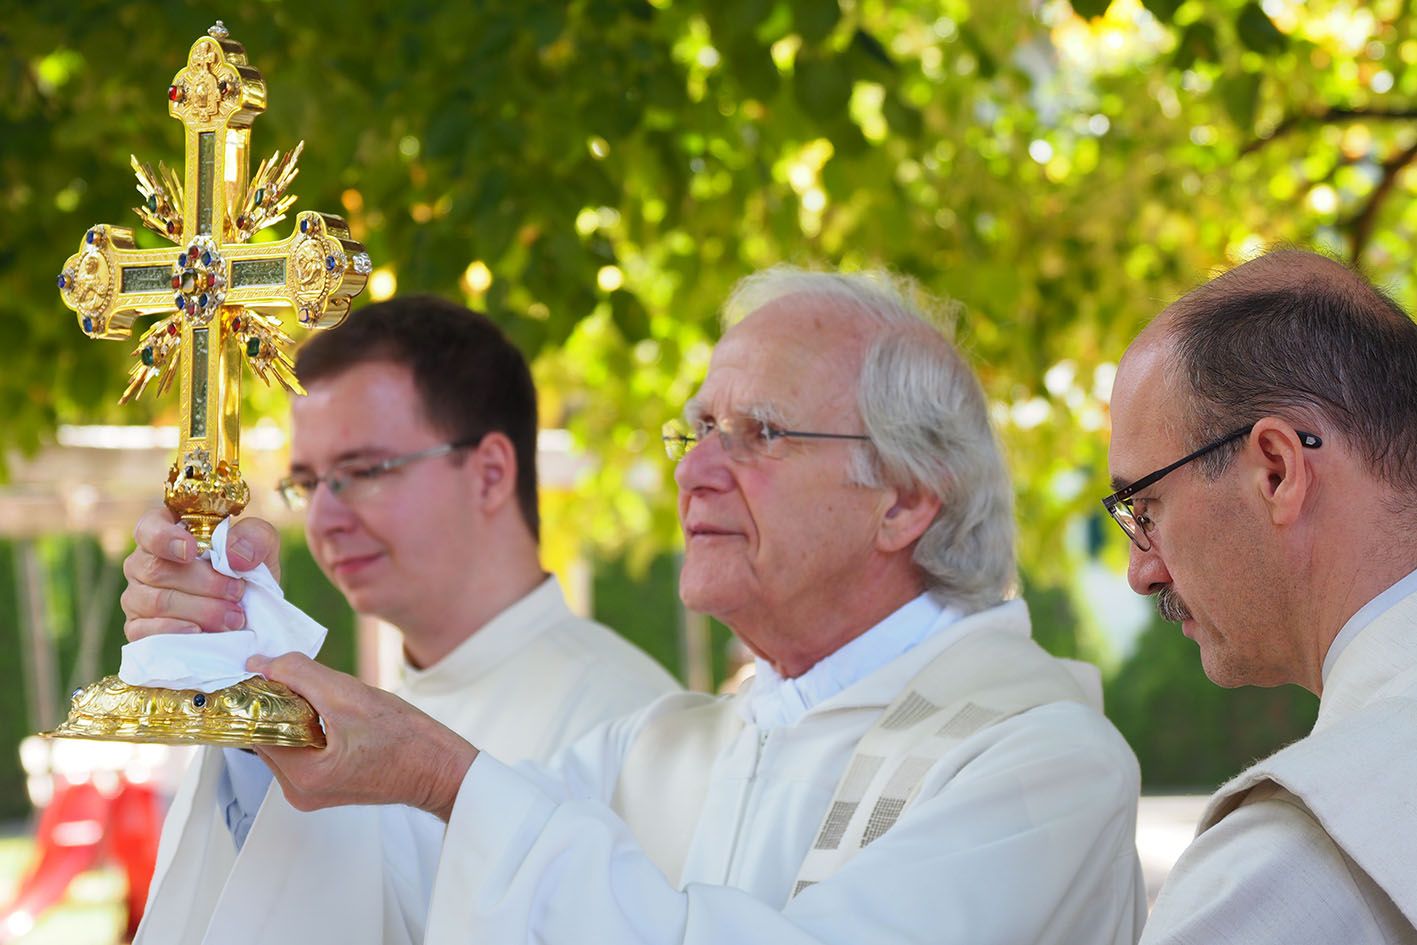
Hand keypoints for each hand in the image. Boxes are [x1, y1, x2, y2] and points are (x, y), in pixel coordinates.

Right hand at [120, 507, 281, 639]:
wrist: (252, 617)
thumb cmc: (247, 573)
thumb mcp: (261, 547)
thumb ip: (255, 537)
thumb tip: (234, 554)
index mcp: (168, 532)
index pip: (149, 528)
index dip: (164, 538)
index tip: (191, 551)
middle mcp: (144, 562)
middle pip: (157, 569)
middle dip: (204, 583)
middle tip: (237, 592)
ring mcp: (137, 597)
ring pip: (157, 601)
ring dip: (201, 610)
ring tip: (234, 617)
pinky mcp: (138, 629)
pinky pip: (144, 631)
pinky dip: (175, 631)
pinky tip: (199, 632)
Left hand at [248, 653, 478, 820]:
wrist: (440, 768)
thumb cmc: (408, 741)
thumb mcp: (349, 695)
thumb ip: (299, 674)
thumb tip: (262, 664)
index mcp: (302, 776)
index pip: (255, 727)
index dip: (261, 695)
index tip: (271, 672)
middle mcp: (298, 791)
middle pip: (266, 734)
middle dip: (280, 703)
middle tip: (308, 683)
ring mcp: (310, 791)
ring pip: (283, 738)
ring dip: (295, 713)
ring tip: (330, 701)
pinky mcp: (323, 785)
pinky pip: (300, 748)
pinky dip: (308, 726)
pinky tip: (334, 716)